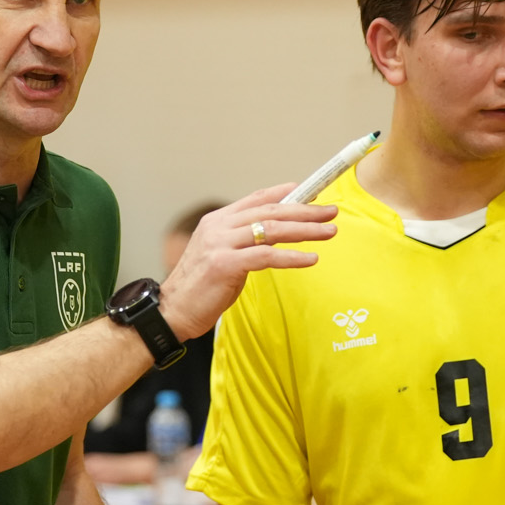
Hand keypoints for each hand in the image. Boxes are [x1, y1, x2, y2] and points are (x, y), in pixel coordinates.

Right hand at [159, 185, 337, 339]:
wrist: (172, 311)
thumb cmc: (200, 287)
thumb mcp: (221, 255)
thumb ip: (243, 240)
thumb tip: (275, 232)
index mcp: (217, 220)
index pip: (257, 198)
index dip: (286, 193)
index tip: (313, 193)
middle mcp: (219, 226)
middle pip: (270, 211)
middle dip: (305, 210)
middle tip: (331, 212)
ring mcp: (220, 244)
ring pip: (271, 229)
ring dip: (305, 230)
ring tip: (329, 232)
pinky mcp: (225, 264)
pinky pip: (266, 256)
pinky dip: (292, 257)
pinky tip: (311, 259)